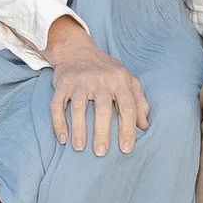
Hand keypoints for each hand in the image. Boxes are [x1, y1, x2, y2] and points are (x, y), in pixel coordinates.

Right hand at [47, 19, 150, 155]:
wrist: (77, 50)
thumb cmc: (106, 71)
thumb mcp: (128, 80)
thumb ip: (139, 101)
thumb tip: (145, 126)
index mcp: (120, 80)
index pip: (127, 106)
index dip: (128, 129)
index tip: (126, 149)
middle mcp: (100, 79)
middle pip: (103, 108)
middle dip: (102, 132)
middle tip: (101, 153)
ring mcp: (80, 81)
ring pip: (79, 107)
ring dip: (78, 129)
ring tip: (79, 148)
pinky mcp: (63, 83)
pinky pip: (58, 104)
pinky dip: (59, 122)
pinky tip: (62, 138)